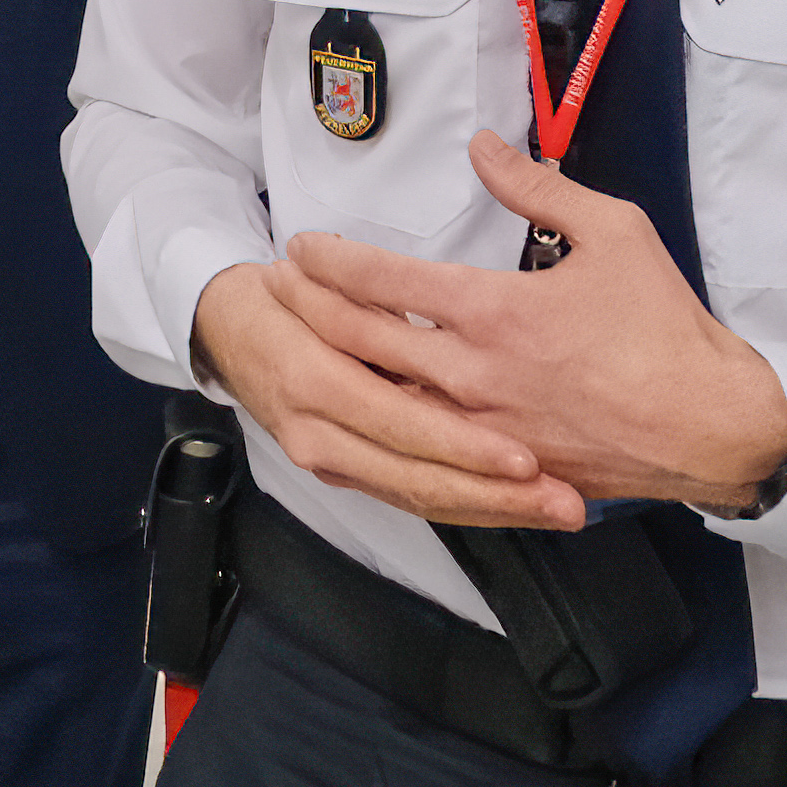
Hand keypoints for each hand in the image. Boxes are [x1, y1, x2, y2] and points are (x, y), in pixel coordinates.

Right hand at [195, 259, 579, 530]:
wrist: (222, 329)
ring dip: (494, 509)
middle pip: (421, 480)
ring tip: (558, 508)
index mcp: (315, 380)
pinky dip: (466, 504)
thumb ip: (373, 290)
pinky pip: (412, 496)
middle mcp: (321, 434)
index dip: (466, 448)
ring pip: (422, 498)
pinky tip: (518, 506)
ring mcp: (331, 460)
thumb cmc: (278, 293)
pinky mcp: (345, 470)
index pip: (403, 426)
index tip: (528, 458)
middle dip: (497, 498)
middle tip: (564, 501)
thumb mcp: (317, 277)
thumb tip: (425, 278)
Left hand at [244, 135, 786, 519]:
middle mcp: (472, 375)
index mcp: (494, 312)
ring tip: (298, 346)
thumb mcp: (614, 232)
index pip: (384, 283)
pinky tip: (353, 418)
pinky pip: (416, 454)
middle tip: (276, 290)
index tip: (302, 248)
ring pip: (377, 402)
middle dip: (307, 310)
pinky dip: (375, 433)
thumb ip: (539, 188)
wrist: (709, 427)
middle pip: (360, 342)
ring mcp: (479, 431)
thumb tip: (488, 148)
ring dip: (330, 370)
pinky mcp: (495, 471)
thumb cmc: (666, 332)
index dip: (331, 262)